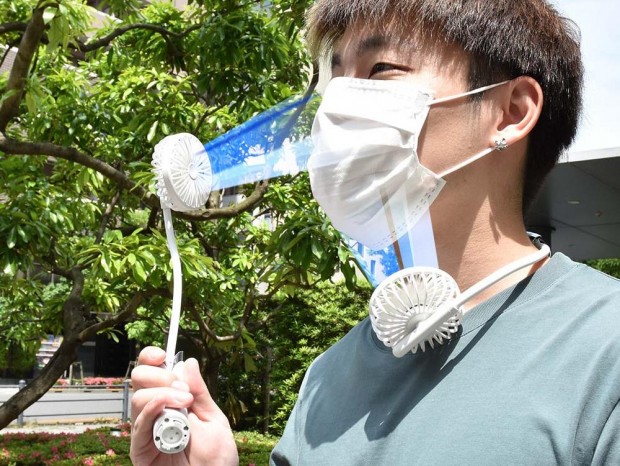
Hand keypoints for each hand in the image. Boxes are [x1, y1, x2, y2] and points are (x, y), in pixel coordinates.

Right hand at [130, 346, 238, 464]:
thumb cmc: (216, 458)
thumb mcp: (213, 419)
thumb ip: (199, 392)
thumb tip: (188, 362)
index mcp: (170, 401)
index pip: (151, 372)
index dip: (150, 358)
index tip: (162, 354)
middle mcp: (154, 412)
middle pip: (139, 379)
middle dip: (161, 375)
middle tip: (183, 390)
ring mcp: (146, 430)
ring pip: (139, 398)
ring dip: (163, 393)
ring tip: (184, 404)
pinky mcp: (141, 449)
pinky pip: (139, 423)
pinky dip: (152, 408)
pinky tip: (166, 405)